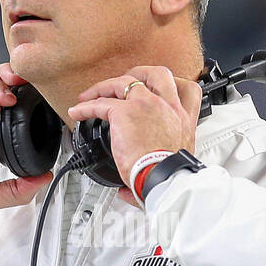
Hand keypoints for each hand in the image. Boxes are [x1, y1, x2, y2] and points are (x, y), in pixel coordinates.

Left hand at [66, 66, 200, 207]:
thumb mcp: (176, 163)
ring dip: (104, 87)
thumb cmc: (169, 175)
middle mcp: (167, 106)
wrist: (164, 179)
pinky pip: (100, 104)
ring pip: (122, 82)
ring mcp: (146, 105)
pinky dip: (86, 107)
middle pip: (155, 73)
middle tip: (124, 82)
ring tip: (90, 96)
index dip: (174, 85)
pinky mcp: (124, 112)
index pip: (188, 91)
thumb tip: (131, 191)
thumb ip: (155, 171)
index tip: (160, 91)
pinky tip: (78, 112)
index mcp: (182, 119)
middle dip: (137, 74)